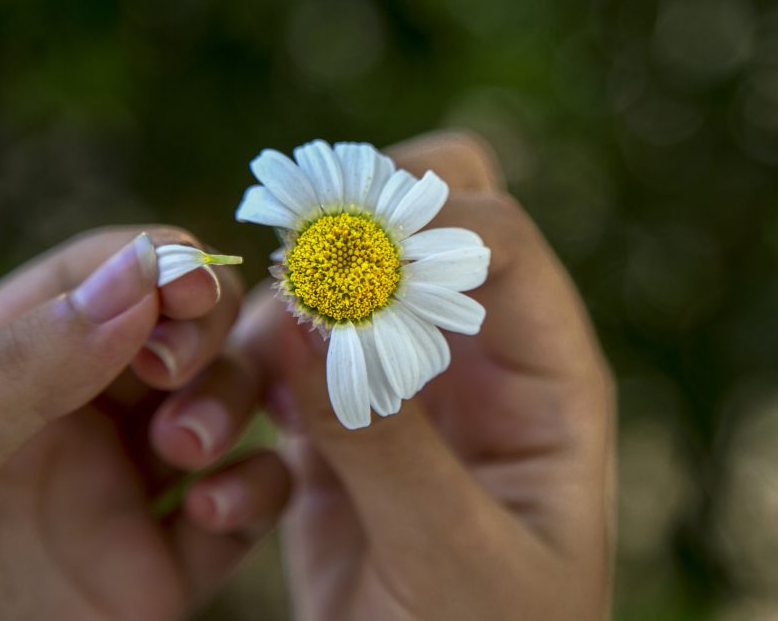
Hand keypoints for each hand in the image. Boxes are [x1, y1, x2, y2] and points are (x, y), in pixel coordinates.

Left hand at [0, 227, 289, 620]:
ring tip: (183, 448)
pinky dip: (254, 495)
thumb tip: (137, 280)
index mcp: (12, 368)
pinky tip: (210, 512)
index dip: (158, 266)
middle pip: (183, 332)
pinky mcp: (164, 568)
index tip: (190, 288)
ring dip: (230, 407)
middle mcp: (77, 421)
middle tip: (173, 370)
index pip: (102, 277)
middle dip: (202, 336)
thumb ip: (26, 362)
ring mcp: (126, 492)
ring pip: (228, 408)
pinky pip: (247, 509)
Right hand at [237, 132, 614, 619]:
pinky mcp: (340, 430)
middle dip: (356, 221)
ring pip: (337, 290)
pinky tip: (230, 473)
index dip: (423, 225)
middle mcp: (479, 363)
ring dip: (275, 321)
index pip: (500, 240)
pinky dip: (246, 388)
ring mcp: (407, 389)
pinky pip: (284, 367)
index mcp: (548, 377)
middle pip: (432, 222)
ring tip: (231, 398)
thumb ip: (385, 441)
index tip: (335, 256)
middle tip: (288, 264)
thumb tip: (306, 317)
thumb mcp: (454, 555)